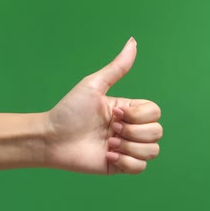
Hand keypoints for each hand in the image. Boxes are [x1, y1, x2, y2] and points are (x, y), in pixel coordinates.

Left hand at [44, 37, 161, 174]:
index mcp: (128, 110)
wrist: (52, 138)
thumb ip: (117, 68)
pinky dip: (126, 162)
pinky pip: (140, 168)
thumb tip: (133, 41)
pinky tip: (107, 156)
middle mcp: (129, 129)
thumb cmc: (69, 111)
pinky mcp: (119, 166)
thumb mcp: (94, 85)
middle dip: (133, 132)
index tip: (113, 113)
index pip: (154, 112)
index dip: (138, 115)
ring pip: (152, 151)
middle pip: (157, 132)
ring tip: (108, 145)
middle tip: (109, 129)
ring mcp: (126, 149)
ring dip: (130, 148)